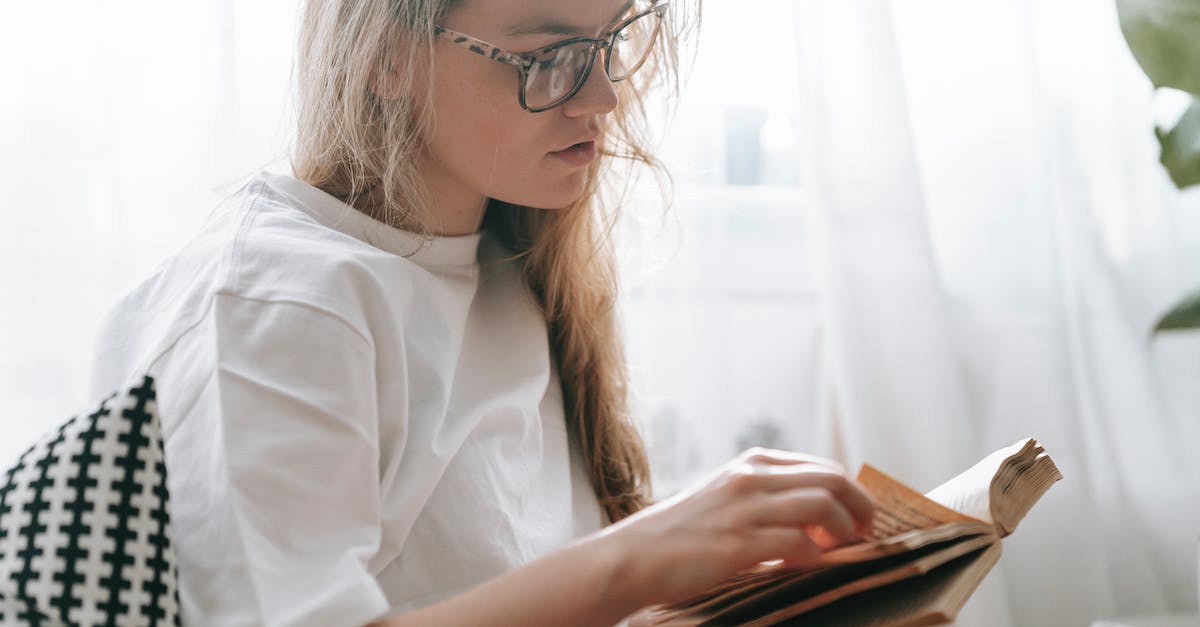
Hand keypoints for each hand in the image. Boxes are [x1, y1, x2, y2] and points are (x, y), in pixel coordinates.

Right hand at [601, 447, 874, 609]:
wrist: (637, 555)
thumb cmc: (683, 533)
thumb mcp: (728, 497)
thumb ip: (768, 497)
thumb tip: (819, 517)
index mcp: (752, 463)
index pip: (824, 467)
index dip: (851, 494)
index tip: (857, 518)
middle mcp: (752, 478)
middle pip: (833, 480)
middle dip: (860, 508)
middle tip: (864, 534)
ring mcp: (745, 509)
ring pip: (822, 506)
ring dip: (842, 531)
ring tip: (837, 550)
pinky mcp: (739, 544)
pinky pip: (798, 544)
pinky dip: (813, 556)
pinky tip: (805, 566)